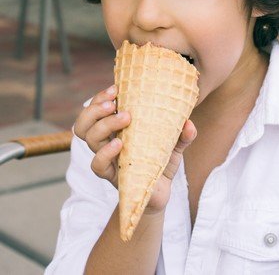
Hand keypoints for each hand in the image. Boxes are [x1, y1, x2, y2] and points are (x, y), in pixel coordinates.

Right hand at [74, 84, 196, 212]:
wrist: (160, 193)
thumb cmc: (161, 163)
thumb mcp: (175, 145)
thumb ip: (183, 134)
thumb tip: (189, 123)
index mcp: (117, 129)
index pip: (98, 109)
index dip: (101, 97)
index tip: (116, 88)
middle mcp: (107, 142)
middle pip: (85, 122)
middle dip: (95, 108)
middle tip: (114, 102)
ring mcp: (108, 159)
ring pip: (89, 138)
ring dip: (104, 124)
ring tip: (125, 118)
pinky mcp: (112, 176)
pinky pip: (97, 165)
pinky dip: (106, 153)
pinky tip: (119, 145)